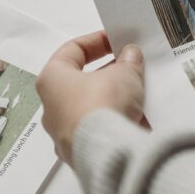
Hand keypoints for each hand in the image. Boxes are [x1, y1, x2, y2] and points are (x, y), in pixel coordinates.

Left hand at [37, 32, 144, 165]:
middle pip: (83, 81)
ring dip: (116, 99)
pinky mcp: (81, 153)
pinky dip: (119, 123)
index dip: (97, 41)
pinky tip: (141, 119)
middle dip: (111, 73)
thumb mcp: (124, 73)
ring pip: (93, 108)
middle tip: (133, 66)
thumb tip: (130, 56)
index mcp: (52, 80)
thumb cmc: (103, 105)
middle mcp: (52, 107)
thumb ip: (128, 61)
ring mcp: (64, 133)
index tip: (118, 39)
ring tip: (142, 93)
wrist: (107, 154)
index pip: (72, 50)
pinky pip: (102, 132)